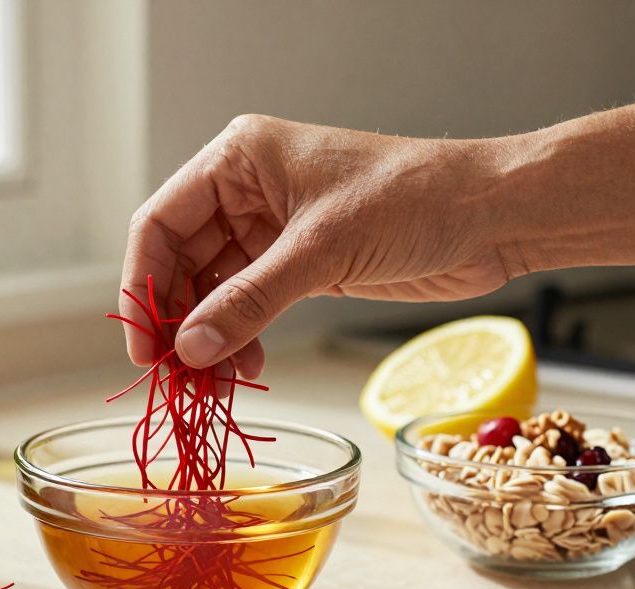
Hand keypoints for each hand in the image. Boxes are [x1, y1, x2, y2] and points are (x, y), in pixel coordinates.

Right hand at [121, 114, 510, 377]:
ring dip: (210, 337)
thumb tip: (191, 349)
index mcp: (238, 159)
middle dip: (177, 320)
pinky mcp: (301, 263)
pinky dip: (242, 337)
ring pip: (213, 290)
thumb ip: (250, 301)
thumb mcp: (322, 250)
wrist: (492, 214)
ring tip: (216, 382)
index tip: (144, 343)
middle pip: (180, 261)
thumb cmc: (415, 199)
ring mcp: (272, 228)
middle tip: (177, 376)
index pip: (160, 222)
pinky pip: (249, 304)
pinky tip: (246, 367)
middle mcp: (246, 190)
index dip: (142, 285)